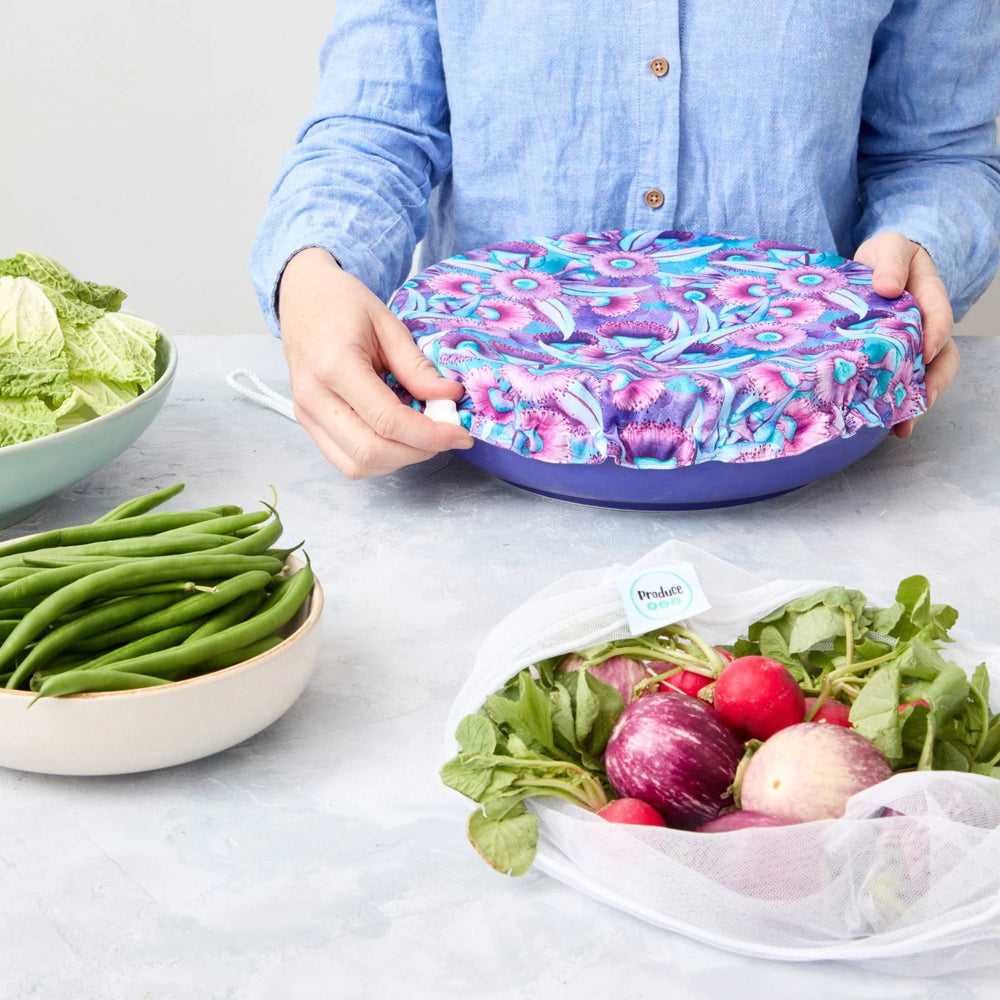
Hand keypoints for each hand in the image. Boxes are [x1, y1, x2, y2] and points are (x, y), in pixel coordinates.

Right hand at [277, 247, 472, 478]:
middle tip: (445, 436)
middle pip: (371, 451)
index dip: (430, 435)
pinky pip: (345, 459)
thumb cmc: (343, 304)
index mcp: (335, 366)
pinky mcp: (307, 423)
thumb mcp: (388, 324)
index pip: (387, 421)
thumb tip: (449, 398)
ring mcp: (306, 414)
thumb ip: (417, 366)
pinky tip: (397, 437)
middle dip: (417, 452)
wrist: (301, 297)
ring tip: (422, 436)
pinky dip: (379, 458)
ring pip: (357, 465)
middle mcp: (314, 397)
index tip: (460, 434)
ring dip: (398, 459)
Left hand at [853, 232, 957, 438]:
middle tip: (923, 402)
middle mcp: (926, 326)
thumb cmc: (883, 258)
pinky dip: (897, 406)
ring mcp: (912, 346)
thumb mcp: (888, 247)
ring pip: (924, 377)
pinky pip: (902, 384)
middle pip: (942, 357)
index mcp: (928, 296)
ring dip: (916, 402)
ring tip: (902, 426)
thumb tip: (887, 288)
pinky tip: (887, 426)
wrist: (869, 268)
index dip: (935, 333)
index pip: (938, 316)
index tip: (926, 351)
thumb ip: (891, 262)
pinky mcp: (893, 360)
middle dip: (934, 382)